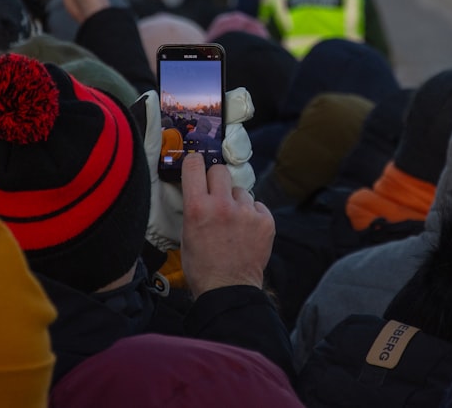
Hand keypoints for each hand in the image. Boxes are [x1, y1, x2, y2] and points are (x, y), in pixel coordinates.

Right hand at [180, 153, 273, 295]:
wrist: (228, 289)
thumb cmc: (202, 266)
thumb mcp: (186, 233)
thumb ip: (194, 206)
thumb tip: (199, 186)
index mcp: (197, 207)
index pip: (194, 164)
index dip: (194, 162)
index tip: (196, 164)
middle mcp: (222, 205)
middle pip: (220, 171)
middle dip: (216, 181)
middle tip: (216, 196)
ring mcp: (246, 212)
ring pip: (240, 190)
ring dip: (236, 202)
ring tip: (233, 224)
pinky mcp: (265, 220)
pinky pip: (257, 205)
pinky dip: (252, 215)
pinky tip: (246, 232)